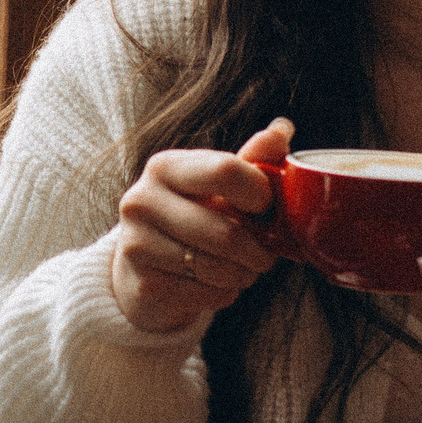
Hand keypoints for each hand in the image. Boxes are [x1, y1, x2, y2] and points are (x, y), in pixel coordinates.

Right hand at [108, 117, 291, 333]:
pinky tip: (214, 284)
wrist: (141, 268)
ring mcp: (137, 244)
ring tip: (240, 269)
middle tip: (265, 255)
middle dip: (259, 251)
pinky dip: (223, 294)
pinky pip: (207, 294)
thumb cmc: (189, 218)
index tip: (267, 208)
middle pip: (227, 232)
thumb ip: (250, 161)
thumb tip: (283, 128)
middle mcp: (142, 200)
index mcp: (165, 167)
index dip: (260, 194)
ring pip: (219, 268)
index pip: (226, 171)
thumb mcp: (215, 186)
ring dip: (243, 274)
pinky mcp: (143, 283)